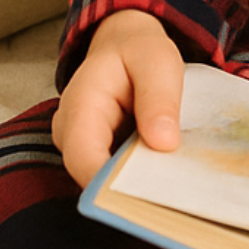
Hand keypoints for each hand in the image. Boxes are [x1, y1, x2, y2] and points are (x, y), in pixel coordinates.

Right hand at [52, 9, 183, 187]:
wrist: (126, 47)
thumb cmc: (139, 52)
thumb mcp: (157, 62)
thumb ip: (158, 99)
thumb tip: (163, 143)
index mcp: (80, 107)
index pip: (83, 158)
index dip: (109, 185)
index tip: (147, 199)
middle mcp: (72, 134)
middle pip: (93, 177)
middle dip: (131, 191)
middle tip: (174, 201)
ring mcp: (83, 148)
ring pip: (106, 181)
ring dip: (138, 187)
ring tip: (177, 192)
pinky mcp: (100, 155)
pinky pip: (116, 176)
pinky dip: (141, 178)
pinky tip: (169, 180)